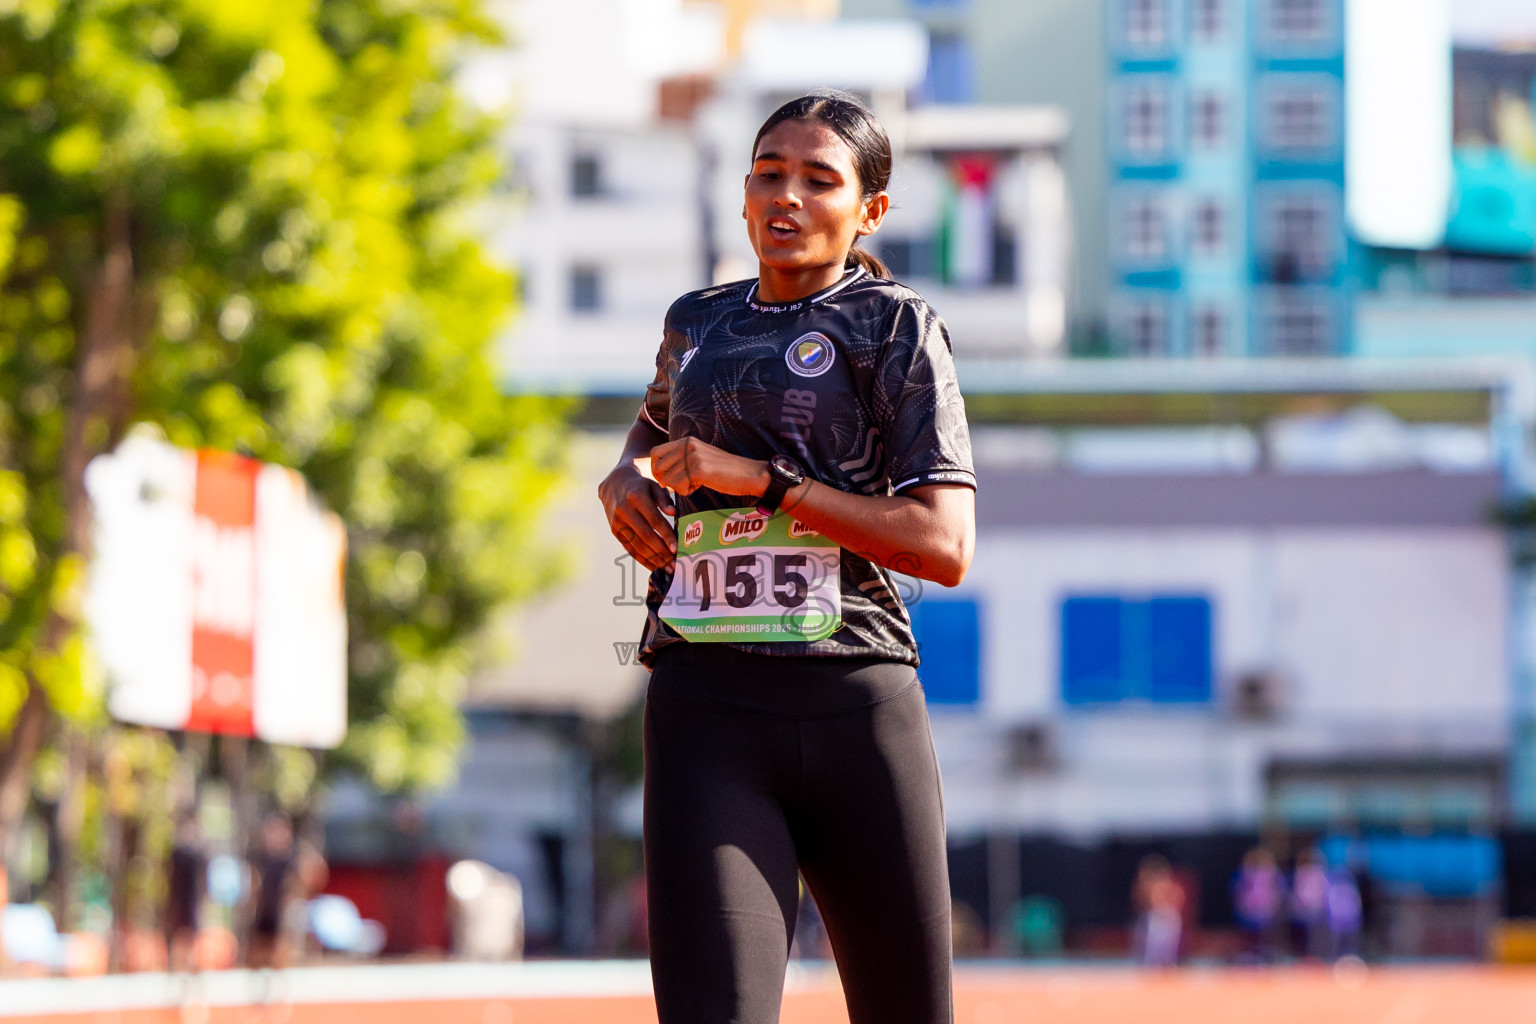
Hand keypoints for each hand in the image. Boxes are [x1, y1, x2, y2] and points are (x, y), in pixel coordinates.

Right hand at [598, 463, 676, 571]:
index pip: (654, 520)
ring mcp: (617, 522)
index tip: (676, 549)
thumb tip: (674, 513)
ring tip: (669, 569)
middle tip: (676, 564)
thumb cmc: (641, 486)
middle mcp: (624, 510)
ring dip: (654, 559)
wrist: (614, 484)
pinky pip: (629, 548)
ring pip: (637, 545)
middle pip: (645, 536)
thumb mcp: (654, 486)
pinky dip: (643, 559)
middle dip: (662, 552)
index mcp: (636, 497)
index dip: (666, 535)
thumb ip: (664, 499)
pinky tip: (655, 567)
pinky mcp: (615, 531)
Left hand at [649, 437, 768, 497]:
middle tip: (681, 485)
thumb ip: (682, 459)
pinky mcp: (698, 469)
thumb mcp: (700, 458)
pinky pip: (678, 487)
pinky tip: (699, 487)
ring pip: (668, 479)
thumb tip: (659, 472)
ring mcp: (692, 456)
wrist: (749, 474)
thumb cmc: (724, 471)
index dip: (656, 468)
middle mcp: (687, 445)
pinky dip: (686, 492)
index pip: (656, 452)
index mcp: (687, 440)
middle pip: (658, 467)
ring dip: (679, 488)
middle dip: (665, 480)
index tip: (667, 479)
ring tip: (696, 484)